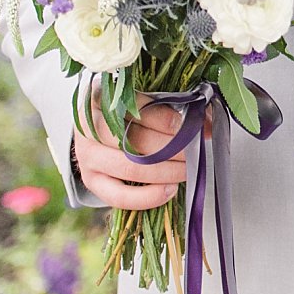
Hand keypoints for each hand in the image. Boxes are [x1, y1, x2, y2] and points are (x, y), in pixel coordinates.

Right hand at [72, 89, 213, 209]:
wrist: (95, 134)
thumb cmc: (125, 115)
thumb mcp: (144, 103)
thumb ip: (174, 108)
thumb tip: (207, 124)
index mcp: (100, 97)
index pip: (134, 106)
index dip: (164, 118)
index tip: (190, 125)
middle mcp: (88, 126)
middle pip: (133, 139)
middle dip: (171, 147)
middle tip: (195, 150)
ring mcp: (87, 156)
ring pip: (129, 167)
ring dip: (164, 171)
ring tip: (187, 170)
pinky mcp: (91, 181)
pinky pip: (119, 195)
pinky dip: (147, 196)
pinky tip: (169, 190)